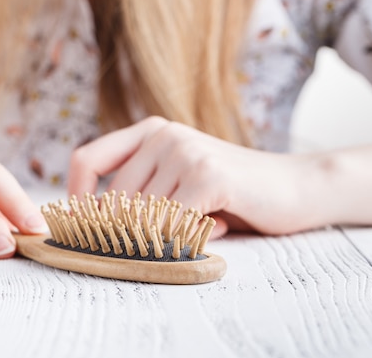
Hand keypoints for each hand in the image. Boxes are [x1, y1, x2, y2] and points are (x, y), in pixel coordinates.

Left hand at [68, 116, 321, 237]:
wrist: (296, 187)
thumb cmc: (230, 193)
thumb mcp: (176, 182)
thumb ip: (137, 191)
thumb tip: (85, 220)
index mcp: (149, 131)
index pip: (85, 160)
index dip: (75, 198)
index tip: (83, 226)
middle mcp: (162, 135)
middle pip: (114, 201)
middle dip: (134, 231)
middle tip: (174, 235)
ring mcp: (185, 152)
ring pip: (143, 218)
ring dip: (171, 236)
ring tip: (207, 221)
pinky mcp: (207, 176)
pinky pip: (170, 226)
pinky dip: (189, 239)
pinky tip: (218, 225)